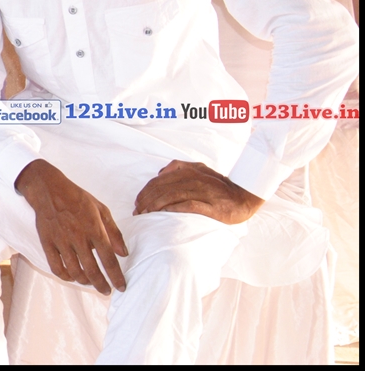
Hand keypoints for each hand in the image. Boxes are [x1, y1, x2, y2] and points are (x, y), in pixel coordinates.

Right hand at [14, 159, 127, 293]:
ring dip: (85, 281)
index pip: (109, 260)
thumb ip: (114, 232)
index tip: (121, 287)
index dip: (116, 277)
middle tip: (106, 291)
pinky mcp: (48, 243)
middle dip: (102, 285)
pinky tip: (71, 277)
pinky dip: (65, 276)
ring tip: (90, 282)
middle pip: (92, 271)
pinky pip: (56, 267)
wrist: (49, 190)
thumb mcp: (102, 210)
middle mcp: (79, 238)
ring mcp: (62, 242)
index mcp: (94, 229)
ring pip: (75, 272)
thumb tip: (124, 253)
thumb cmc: (78, 198)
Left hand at [134, 159, 264, 223]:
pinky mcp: (211, 206)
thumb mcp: (199, 170)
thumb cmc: (219, 185)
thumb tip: (160, 172)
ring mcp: (203, 192)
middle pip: (163, 188)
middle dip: (146, 200)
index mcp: (189, 170)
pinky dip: (174, 208)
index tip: (137, 202)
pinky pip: (189, 205)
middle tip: (137, 211)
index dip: (146, 191)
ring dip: (155, 205)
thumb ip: (180, 167)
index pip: (159, 180)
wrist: (245, 197)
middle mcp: (194, 178)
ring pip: (172, 196)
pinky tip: (163, 213)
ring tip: (145, 214)